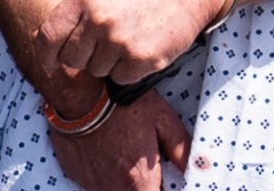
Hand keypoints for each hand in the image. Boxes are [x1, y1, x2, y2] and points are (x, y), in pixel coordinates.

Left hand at [39, 0, 225, 84]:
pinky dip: (130, 70)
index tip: (49, 63)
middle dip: (84, 57)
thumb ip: (76, 11)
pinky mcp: (140, 59)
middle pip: (72, 59)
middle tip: (105, 43)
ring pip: (97, 71)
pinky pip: (120, 78)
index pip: (49, 36)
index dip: (45, 54)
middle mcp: (98, 18)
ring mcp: (119, 40)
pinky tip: (142, 47)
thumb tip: (42, 41)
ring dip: (110, 62)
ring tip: (129, 39)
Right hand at [48, 91, 191, 190]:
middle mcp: (113, 189)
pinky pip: (97, 185)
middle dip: (145, 185)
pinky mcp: (75, 175)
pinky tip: (107, 153)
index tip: (166, 180)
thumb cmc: (119, 102)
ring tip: (126, 156)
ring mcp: (92, 185)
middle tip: (147, 165)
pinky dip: (105, 174)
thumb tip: (197, 167)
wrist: (77, 92)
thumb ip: (182, 149)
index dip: (165, 189)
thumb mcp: (161, 119)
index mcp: (138, 181)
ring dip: (126, 183)